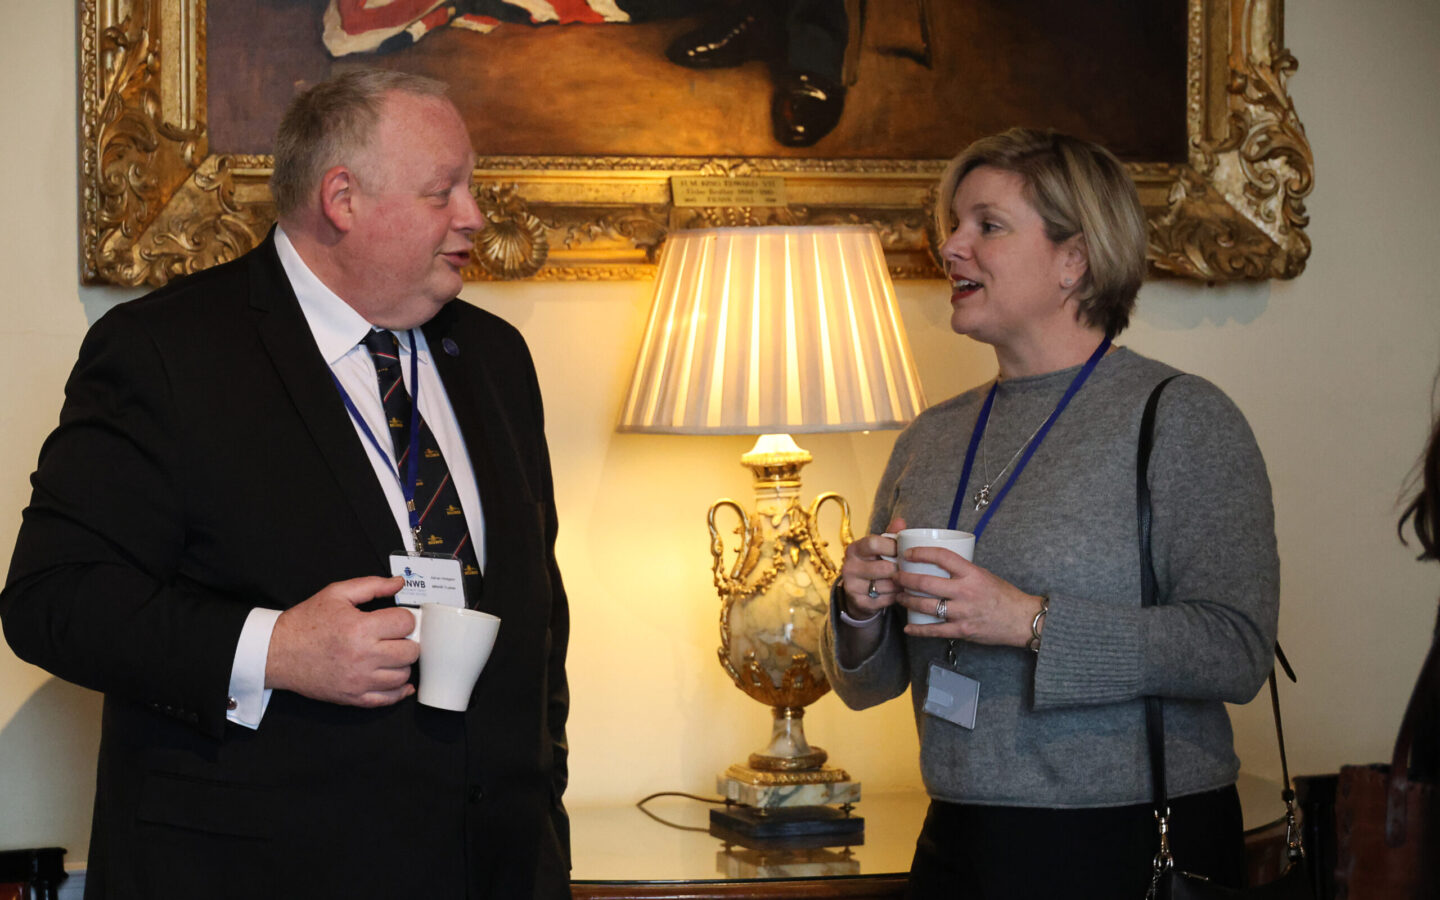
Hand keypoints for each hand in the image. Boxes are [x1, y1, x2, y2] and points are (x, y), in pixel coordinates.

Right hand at [265, 575, 418, 706]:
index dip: (404, 618)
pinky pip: (388, 699)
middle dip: (407, 641)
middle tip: (395, 637)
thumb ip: (372, 585)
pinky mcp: (353, 698)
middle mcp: (362, 656)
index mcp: (360, 628)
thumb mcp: (336, 594)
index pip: (406, 623)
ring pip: (403, 676)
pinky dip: (398, 690)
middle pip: (410, 651)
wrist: (278, 653)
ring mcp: (359, 680)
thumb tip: (398, 582)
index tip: (396, 619)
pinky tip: (395, 678)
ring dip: (401, 664)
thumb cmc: (305, 623)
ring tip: (389, 655)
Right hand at [837, 516, 907, 623]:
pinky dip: (896, 596)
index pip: (873, 543)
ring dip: (900, 584)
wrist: (858, 592)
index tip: (903, 550)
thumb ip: (890, 535)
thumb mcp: (879, 549)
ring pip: (887, 585)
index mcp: (854, 549)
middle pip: (883, 567)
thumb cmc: (873, 564)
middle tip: (908, 569)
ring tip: (905, 581)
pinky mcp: (860, 602)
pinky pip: (886, 600)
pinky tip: (898, 592)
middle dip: (899, 569)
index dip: (892, 546)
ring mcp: (852, 586)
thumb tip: (901, 521)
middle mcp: (849, 567)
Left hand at [894, 547, 1043, 647]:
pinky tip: (908, 628)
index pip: (942, 557)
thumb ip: (962, 571)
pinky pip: (934, 630)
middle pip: (926, 583)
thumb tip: (938, 565)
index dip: (921, 553)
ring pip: (926, 606)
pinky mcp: (962, 630)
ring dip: (908, 601)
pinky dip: (918, 630)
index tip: (908, 554)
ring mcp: (962, 612)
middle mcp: (965, 591)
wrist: (1021, 619)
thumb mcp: (984, 575)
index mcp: (971, 574)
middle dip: (905, 579)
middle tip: (895, 576)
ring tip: (899, 597)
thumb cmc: (1003, 595)